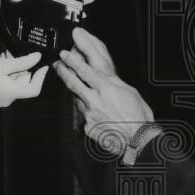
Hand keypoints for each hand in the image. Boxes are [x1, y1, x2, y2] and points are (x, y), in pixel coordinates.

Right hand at [0, 52, 46, 106]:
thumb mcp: (3, 64)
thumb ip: (23, 62)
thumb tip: (37, 57)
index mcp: (12, 93)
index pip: (34, 89)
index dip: (40, 77)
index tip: (42, 66)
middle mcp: (8, 100)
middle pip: (23, 84)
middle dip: (21, 70)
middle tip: (13, 57)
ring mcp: (0, 100)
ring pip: (14, 84)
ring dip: (12, 72)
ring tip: (4, 59)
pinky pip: (6, 87)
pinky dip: (6, 77)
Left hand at [53, 28, 152, 151]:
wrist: (137, 139)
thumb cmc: (137, 117)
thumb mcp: (129, 92)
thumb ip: (113, 83)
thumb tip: (104, 76)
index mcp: (106, 89)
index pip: (84, 71)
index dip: (72, 61)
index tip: (65, 55)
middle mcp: (95, 101)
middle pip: (73, 83)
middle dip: (63, 72)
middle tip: (57, 65)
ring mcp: (89, 114)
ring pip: (77, 100)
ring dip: (77, 94)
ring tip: (81, 92)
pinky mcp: (88, 127)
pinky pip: (84, 116)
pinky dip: (87, 113)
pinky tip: (95, 114)